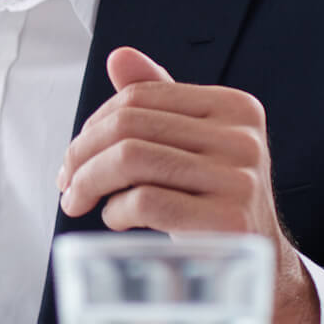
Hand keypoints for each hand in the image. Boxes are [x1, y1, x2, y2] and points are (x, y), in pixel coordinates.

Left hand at [56, 47, 319, 323]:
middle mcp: (244, 137)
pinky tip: (115, 220)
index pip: (141, 96)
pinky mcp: (230, 220)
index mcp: (235, 107)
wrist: (258, 266)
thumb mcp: (189, 144)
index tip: (74, 154)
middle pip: (130, 126)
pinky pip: (147, 202)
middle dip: (82, 154)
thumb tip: (120, 57)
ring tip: (78, 200)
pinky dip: (115, 211)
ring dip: (89, 182)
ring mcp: (241, 179)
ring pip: (132, 160)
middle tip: (65, 181)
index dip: (93, 123)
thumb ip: (158, 100)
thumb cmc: (212, 199)